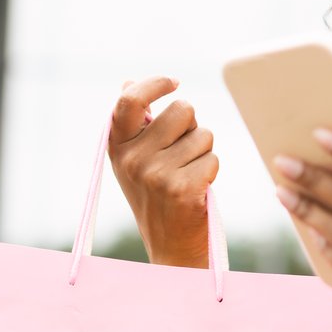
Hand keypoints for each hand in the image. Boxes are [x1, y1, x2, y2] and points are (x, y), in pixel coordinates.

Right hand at [107, 76, 218, 267]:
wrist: (171, 249)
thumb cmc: (157, 198)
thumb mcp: (135, 161)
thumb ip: (134, 124)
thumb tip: (128, 82)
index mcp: (118, 148)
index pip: (129, 101)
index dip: (154, 84)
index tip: (174, 82)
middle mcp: (132, 160)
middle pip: (182, 110)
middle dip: (192, 126)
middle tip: (183, 153)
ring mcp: (156, 174)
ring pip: (203, 135)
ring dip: (203, 152)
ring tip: (188, 175)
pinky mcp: (182, 188)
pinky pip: (213, 158)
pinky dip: (211, 171)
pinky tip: (197, 189)